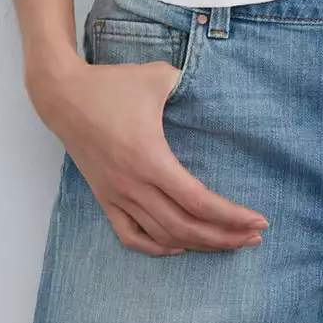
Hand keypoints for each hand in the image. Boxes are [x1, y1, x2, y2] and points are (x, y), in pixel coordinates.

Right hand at [26, 53, 268, 256]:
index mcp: (151, 159)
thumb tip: (213, 86)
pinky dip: (156, 246)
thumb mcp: (158, 76)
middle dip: (225, 237)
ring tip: (227, 242)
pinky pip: (130, 235)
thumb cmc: (111, 84)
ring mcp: (116, 195)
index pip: (199, 202)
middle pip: (187, 227)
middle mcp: (134, 185)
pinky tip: (178, 246)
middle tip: (253, 238)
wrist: (62, 95)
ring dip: (197, 244)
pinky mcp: (104, 197)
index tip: (259, 221)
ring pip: (162, 236)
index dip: (233, 216)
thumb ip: (189, 82)